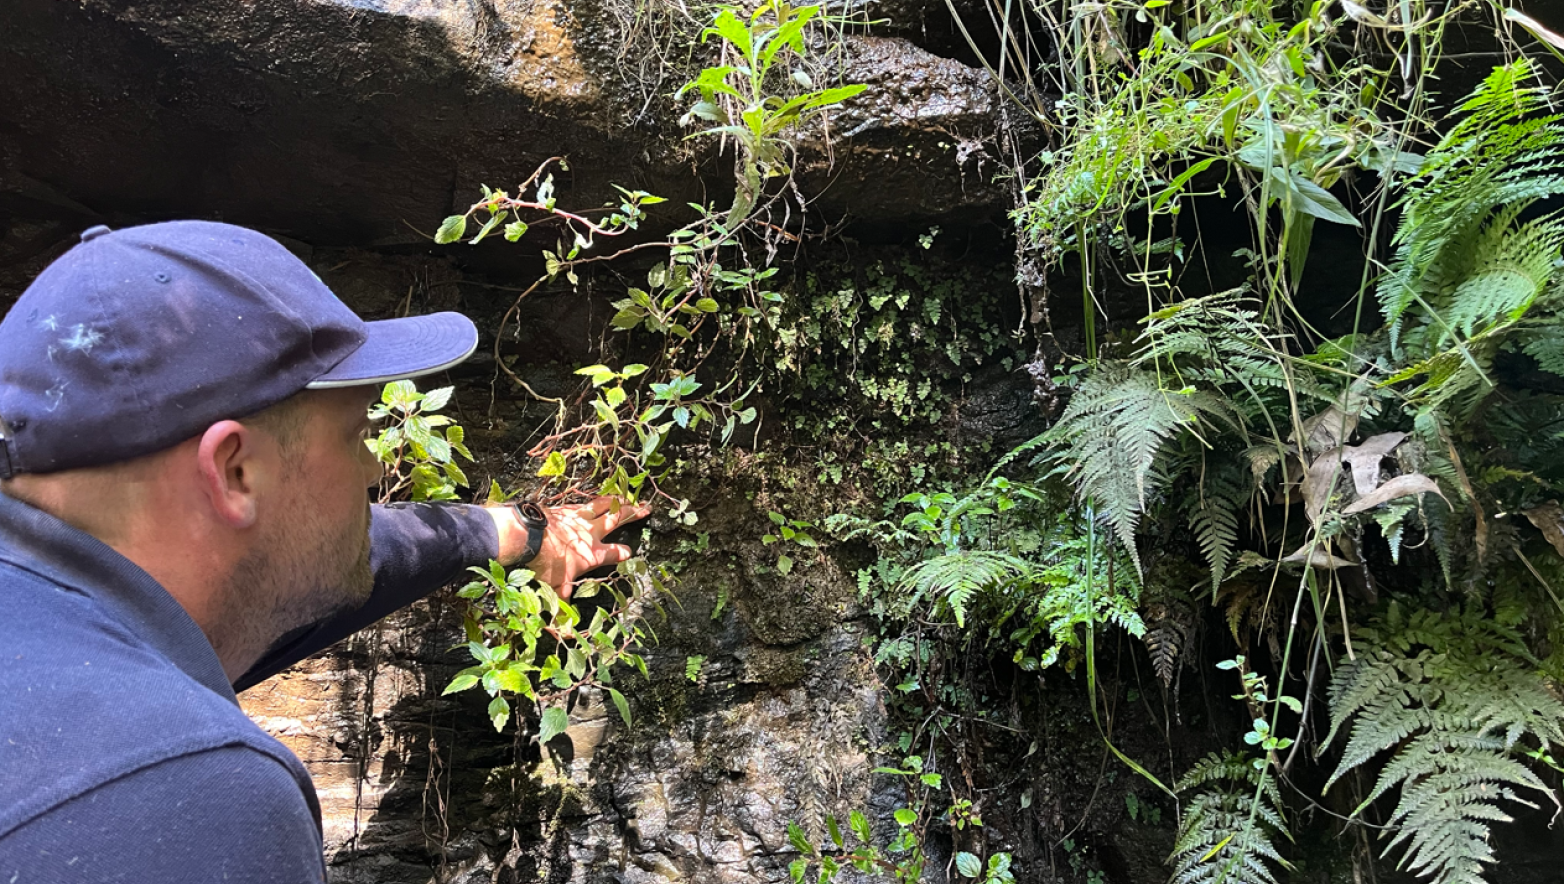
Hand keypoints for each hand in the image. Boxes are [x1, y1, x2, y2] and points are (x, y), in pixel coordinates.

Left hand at [489, 496, 649, 597]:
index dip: (624, 552)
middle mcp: (591, 533)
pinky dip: (593, 499)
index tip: (630, 552)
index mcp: (593, 553)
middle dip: (633, 514)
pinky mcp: (566, 508)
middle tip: (646, 509)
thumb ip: (563, 605)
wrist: (527, 536)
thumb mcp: (556, 588)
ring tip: (626, 497)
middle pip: (617, 520)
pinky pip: (585, 502)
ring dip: (617, 501)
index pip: (615, 553)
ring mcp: (579, 518)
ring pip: (603, 505)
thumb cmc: (545, 563)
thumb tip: (564, 631)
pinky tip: (594, 497)